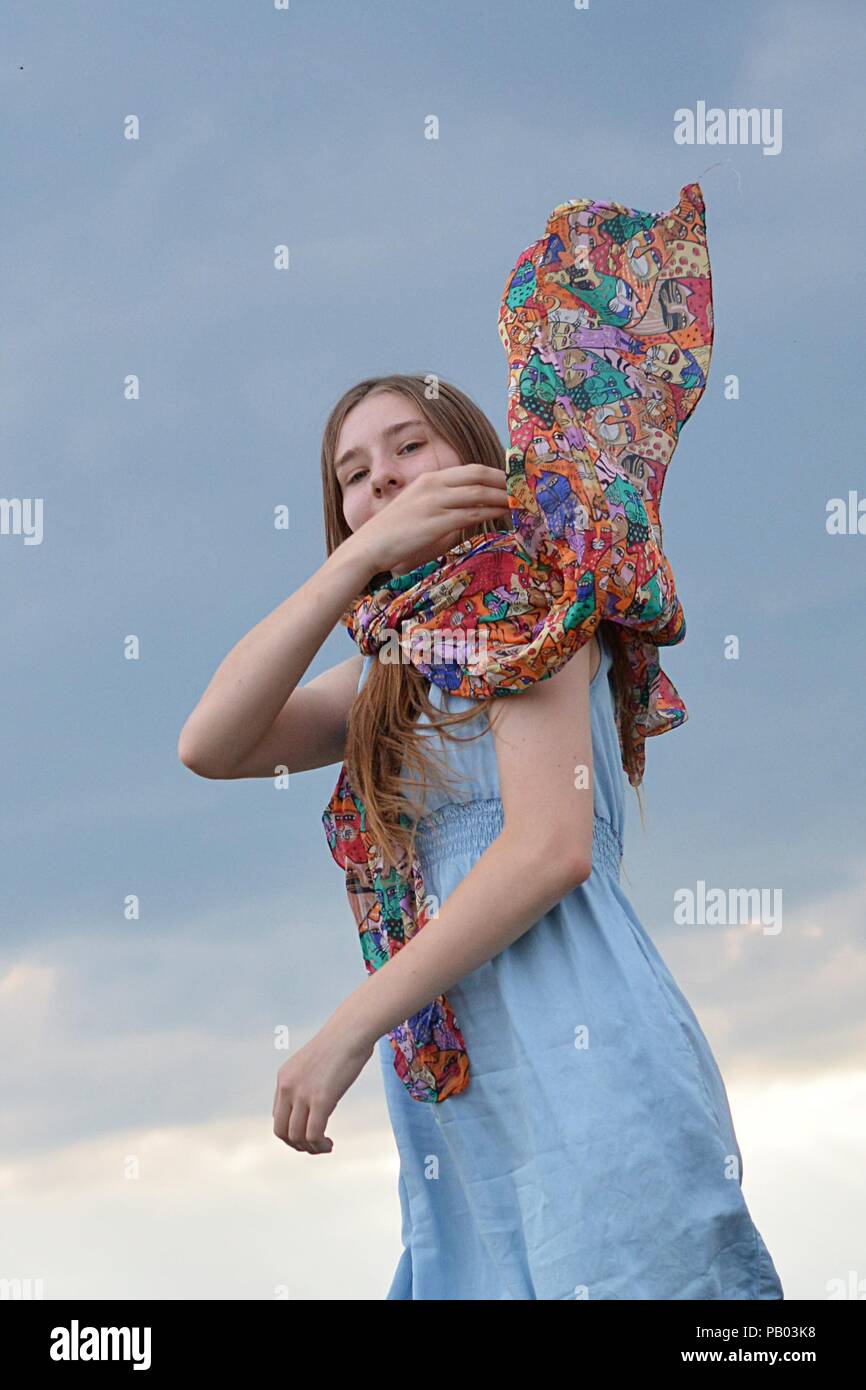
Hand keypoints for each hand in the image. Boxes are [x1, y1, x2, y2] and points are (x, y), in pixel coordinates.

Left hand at [272, 1017, 373, 1154]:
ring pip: (297, 1136)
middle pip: (281, 1131)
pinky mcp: (321, 1099)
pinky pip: (314, 1134)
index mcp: (284, 1078)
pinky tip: (330, 1144)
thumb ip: (309, 1081)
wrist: (352, 1030)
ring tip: (326, 1147)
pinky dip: (320, 1145)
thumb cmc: (340, 1043)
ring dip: (310, 1148)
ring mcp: (303, 1094)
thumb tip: (316, 1101)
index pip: (278, 1116)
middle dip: (297, 1145)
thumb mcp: (315, 1064)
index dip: (292, 1131)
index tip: (310, 1134)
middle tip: (315, 1146)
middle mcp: (288, 1087)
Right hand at [348, 464, 510, 579]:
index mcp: (430, 480)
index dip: (495, 473)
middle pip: (479, 475)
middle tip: (525, 489)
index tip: (513, 480)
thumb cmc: (393, 536)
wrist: (368, 548)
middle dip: (505, 481)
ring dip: (504, 498)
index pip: (471, 470)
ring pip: (479, 494)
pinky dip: (492, 513)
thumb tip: (468, 518)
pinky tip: (505, 515)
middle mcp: (434, 485)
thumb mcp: (420, 514)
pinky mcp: (436, 522)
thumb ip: (444, 511)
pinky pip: (472, 514)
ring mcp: (435, 502)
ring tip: (522, 503)